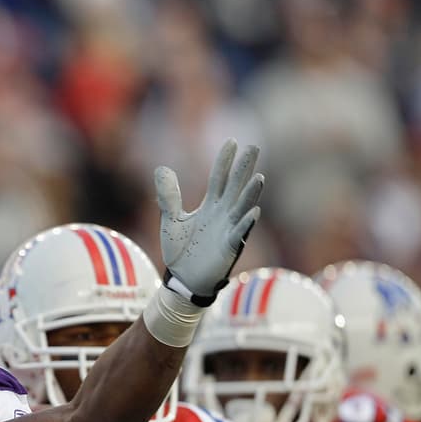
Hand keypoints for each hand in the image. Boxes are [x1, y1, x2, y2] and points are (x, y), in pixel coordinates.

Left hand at [154, 138, 263, 306]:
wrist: (182, 279)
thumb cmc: (181, 250)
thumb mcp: (171, 220)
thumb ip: (169, 196)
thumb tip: (161, 168)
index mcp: (210, 206)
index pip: (219, 178)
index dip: (224, 161)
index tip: (231, 141)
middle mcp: (223, 215)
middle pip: (235, 187)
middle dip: (243, 169)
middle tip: (254, 147)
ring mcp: (228, 230)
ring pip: (242, 208)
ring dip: (250, 194)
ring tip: (259, 178)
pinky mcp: (228, 248)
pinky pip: (239, 234)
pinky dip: (245, 224)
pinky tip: (253, 212)